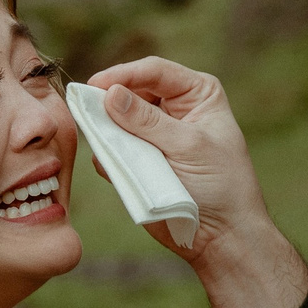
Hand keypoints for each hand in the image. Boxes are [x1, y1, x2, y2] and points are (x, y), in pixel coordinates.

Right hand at [87, 57, 307, 307]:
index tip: (97, 86)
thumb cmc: (221, 186)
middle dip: (110, 101)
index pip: (154, 72)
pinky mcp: (138, 160)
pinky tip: (108, 163)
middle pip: (131, 92)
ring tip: (94, 135)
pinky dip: (106, 155)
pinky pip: (112, 150)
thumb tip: (110, 94)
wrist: (222, 236)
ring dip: (105, 129)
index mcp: (195, 93)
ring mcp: (153, 135)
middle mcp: (172, 108)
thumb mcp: (188, 146)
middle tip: (85, 109)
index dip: (124, 75)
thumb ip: (148, 121)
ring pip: (117, 121)